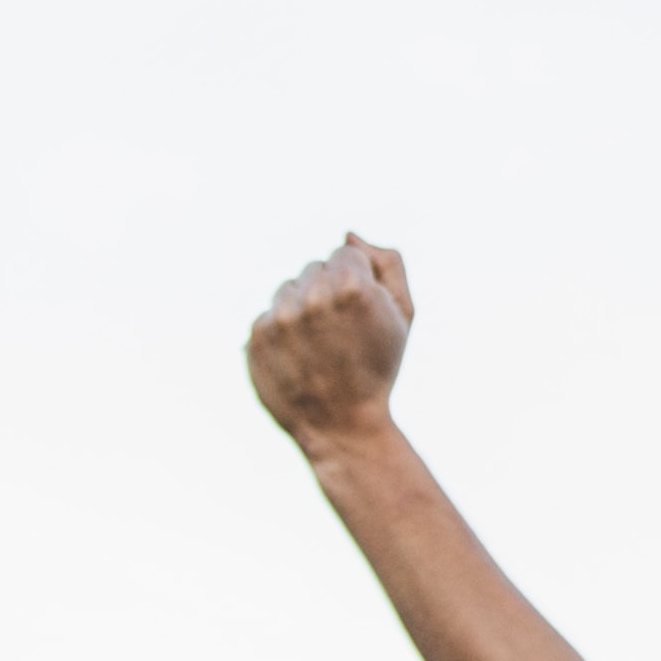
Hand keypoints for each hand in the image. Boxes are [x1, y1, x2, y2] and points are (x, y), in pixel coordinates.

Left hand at [247, 235, 415, 456]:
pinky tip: (299, 356)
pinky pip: (270, 313)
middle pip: (316, 267)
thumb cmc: (378, 368)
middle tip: (342, 333)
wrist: (341, 425)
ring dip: (303, 307)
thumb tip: (348, 235)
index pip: (347, 253)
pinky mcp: (256, 336)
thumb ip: (387, 263)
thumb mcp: (403, 315)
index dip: (360, 281)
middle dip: (330, 291)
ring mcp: (280, 317)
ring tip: (320, 345)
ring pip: (289, 287)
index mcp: (352, 287)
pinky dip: (283, 330)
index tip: (363, 313)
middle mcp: (312, 297)